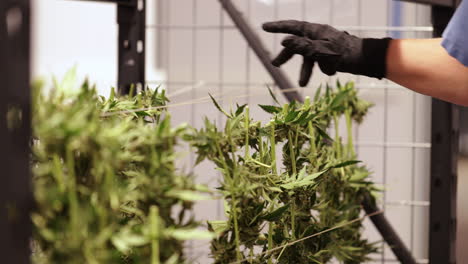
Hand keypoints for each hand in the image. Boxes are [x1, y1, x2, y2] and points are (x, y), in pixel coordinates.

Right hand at [262, 20, 391, 85]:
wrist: (369, 60)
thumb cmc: (346, 54)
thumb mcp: (321, 51)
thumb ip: (302, 46)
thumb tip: (284, 40)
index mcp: (315, 31)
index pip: (292, 26)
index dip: (277, 27)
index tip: (264, 27)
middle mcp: (319, 36)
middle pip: (297, 44)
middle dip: (287, 56)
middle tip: (275, 65)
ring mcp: (325, 45)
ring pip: (309, 56)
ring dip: (305, 70)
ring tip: (302, 84)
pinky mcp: (332, 54)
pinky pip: (320, 61)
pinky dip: (321, 68)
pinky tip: (330, 73)